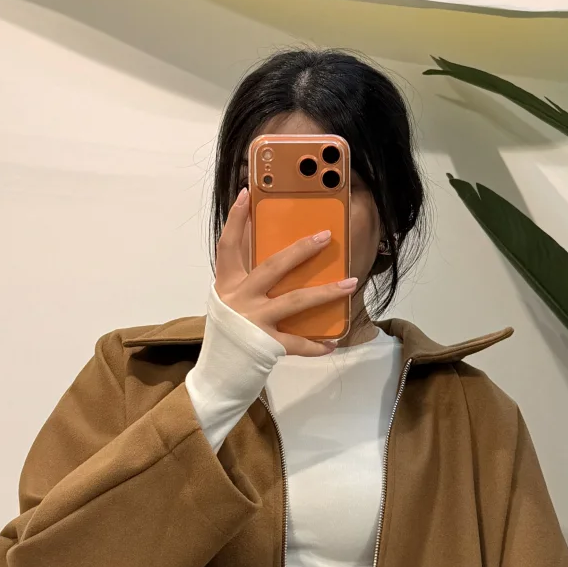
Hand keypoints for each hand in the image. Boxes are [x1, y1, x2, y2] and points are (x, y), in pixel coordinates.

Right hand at [215, 185, 356, 356]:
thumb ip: (246, 282)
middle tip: (325, 236)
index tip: (246, 193)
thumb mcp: (229, 302)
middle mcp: (239, 298)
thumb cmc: (227, 334)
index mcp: (227, 284)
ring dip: (325, 291)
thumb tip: (280, 261)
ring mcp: (253, 321)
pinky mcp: (265, 344)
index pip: (228, 246)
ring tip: (351, 283)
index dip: (236, 219)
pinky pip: (297, 343)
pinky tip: (332, 344)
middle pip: (272, 267)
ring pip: (294, 301)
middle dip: (300, 250)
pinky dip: (315, 345)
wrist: (216, 374)